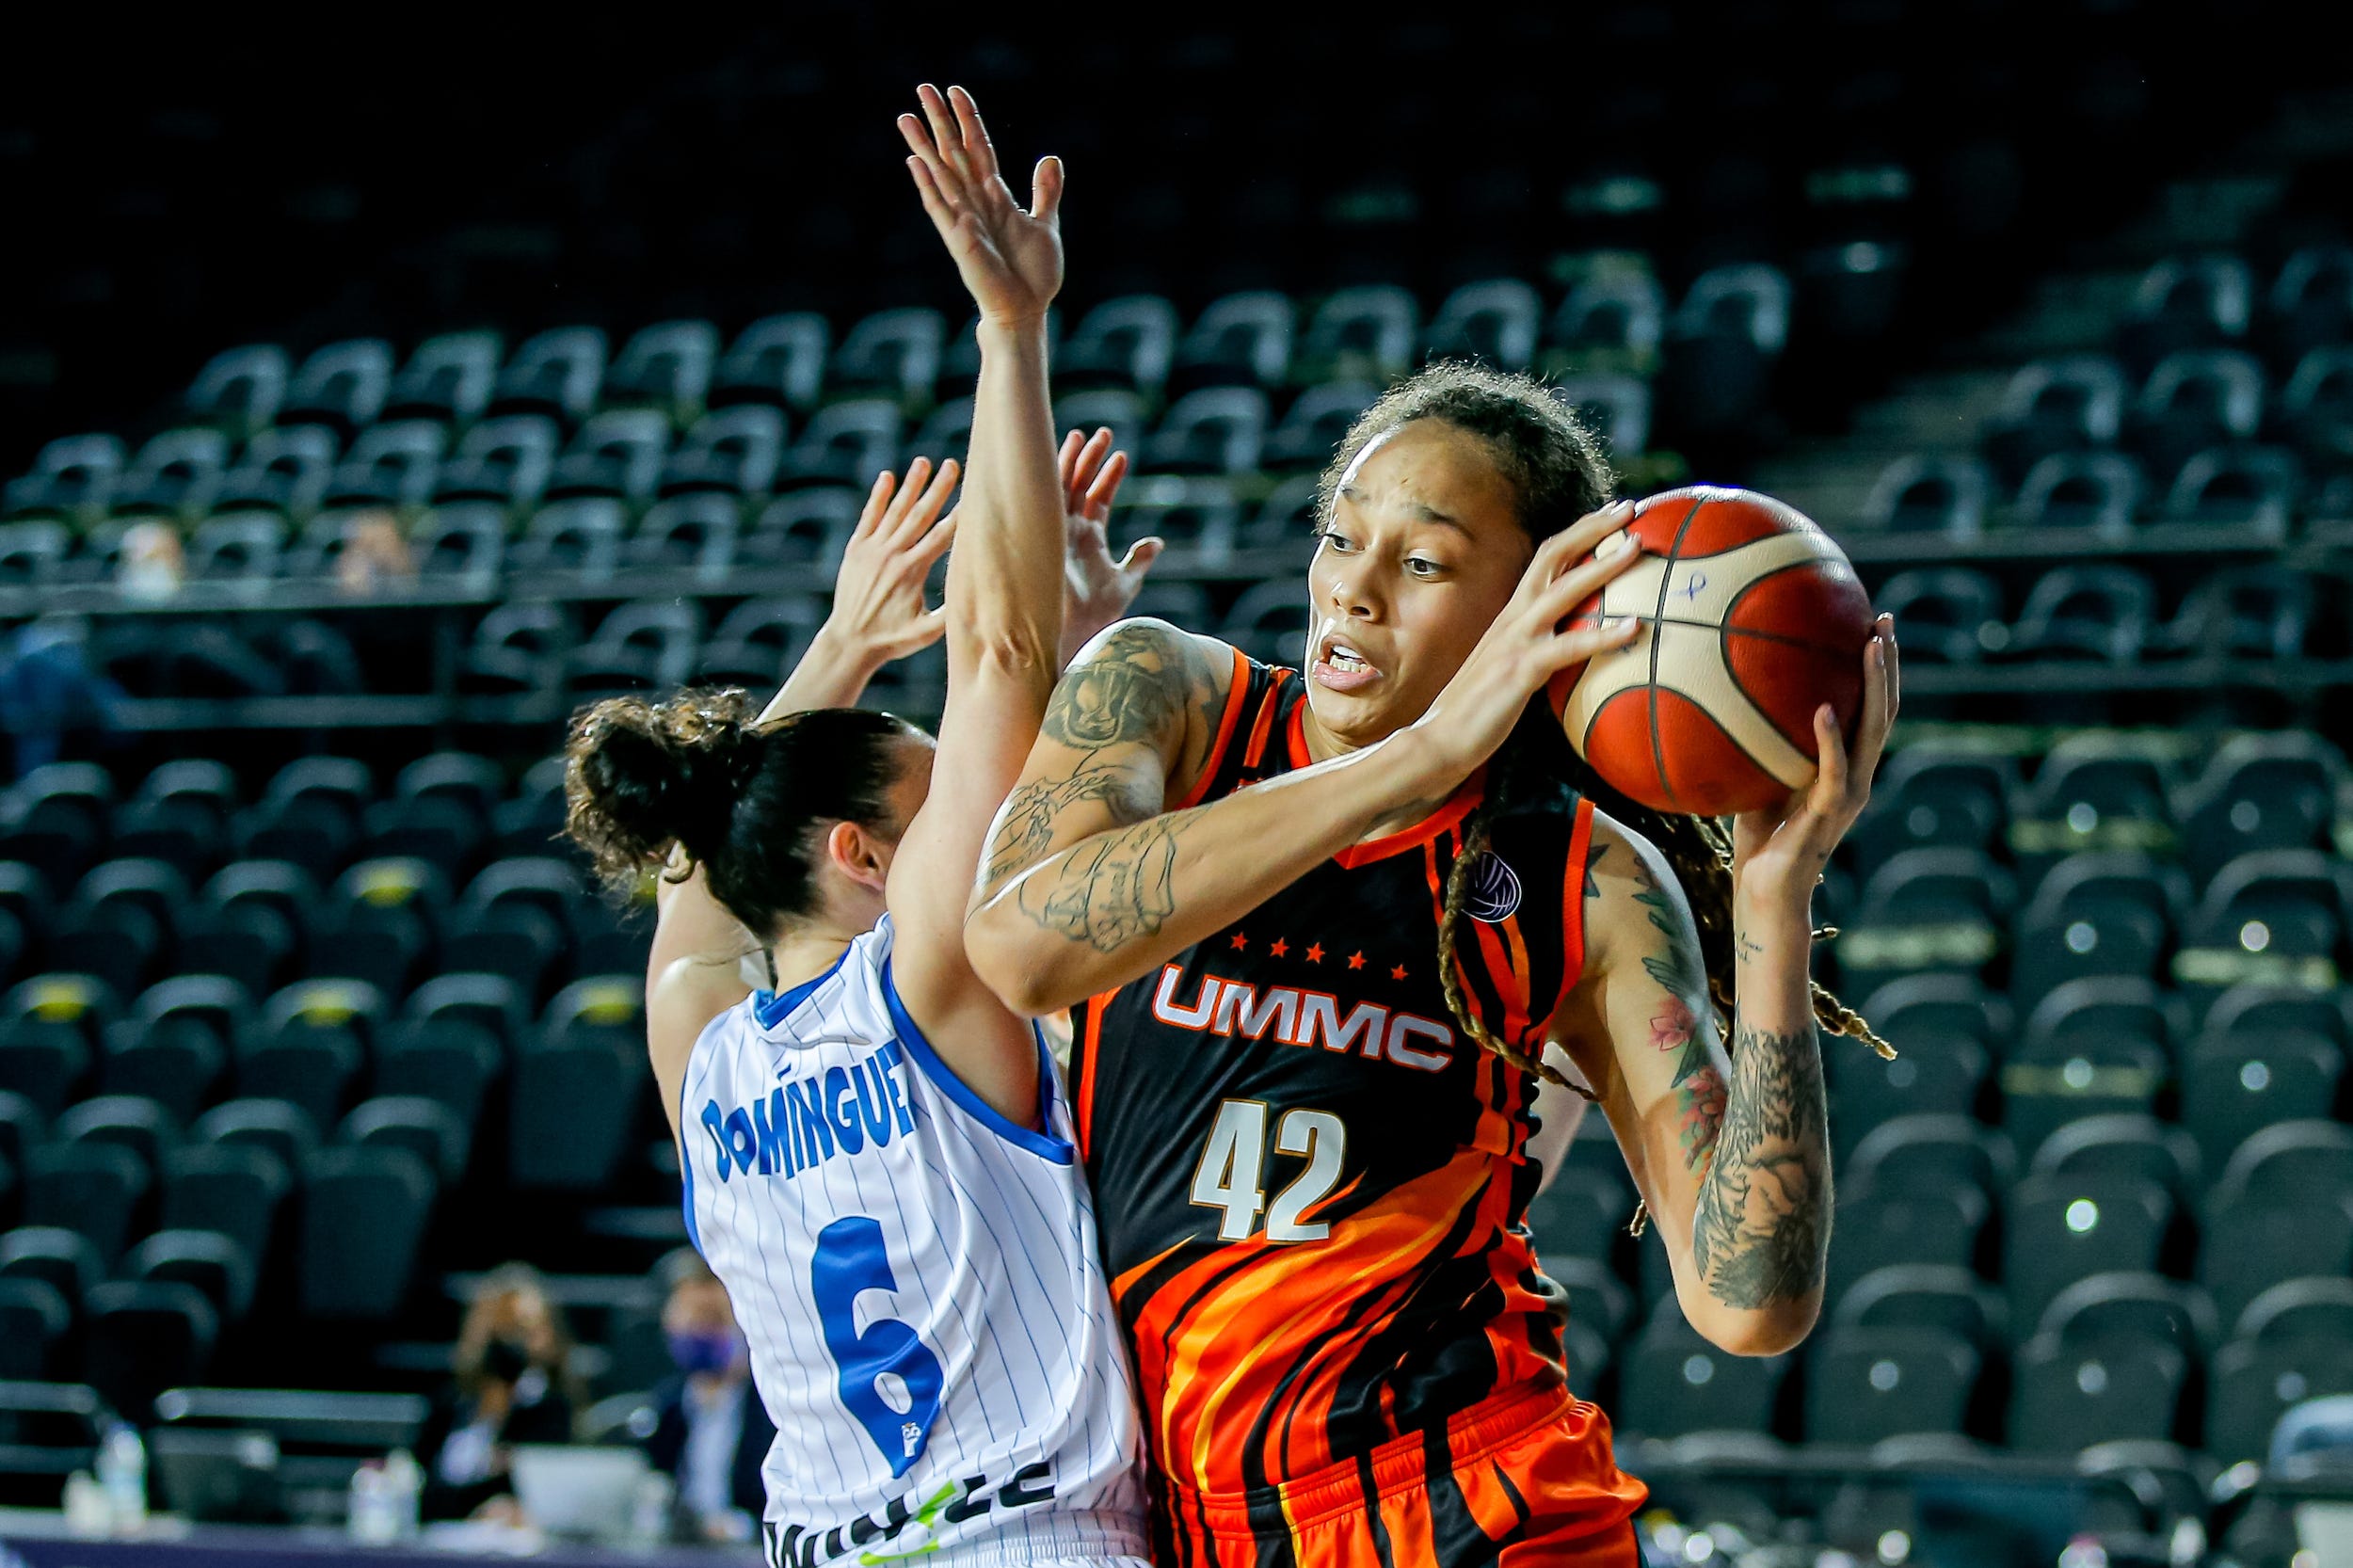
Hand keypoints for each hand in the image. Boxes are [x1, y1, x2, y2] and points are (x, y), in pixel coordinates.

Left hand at [822, 457, 961, 664]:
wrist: (849, 642)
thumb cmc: (891, 640)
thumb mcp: (926, 633)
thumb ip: (951, 615)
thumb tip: (980, 599)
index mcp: (912, 571)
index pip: (942, 536)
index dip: (960, 515)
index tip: (974, 495)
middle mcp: (892, 554)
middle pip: (920, 514)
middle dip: (938, 488)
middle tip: (953, 464)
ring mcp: (872, 549)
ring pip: (896, 511)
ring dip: (911, 485)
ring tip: (924, 462)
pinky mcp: (856, 550)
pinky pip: (869, 517)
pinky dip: (878, 497)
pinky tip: (887, 477)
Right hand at [899, 84, 1062, 325]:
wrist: (1025, 307)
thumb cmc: (1033, 273)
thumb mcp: (1045, 224)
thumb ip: (1045, 192)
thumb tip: (1049, 157)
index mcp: (995, 196)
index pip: (978, 148)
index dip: (969, 119)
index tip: (955, 91)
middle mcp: (975, 202)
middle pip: (954, 152)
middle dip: (940, 120)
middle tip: (923, 87)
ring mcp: (963, 219)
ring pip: (941, 173)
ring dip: (924, 145)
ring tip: (905, 116)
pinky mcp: (959, 240)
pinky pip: (940, 207)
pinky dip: (928, 185)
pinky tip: (915, 162)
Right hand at [1057, 427, 1155, 662]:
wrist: (1072, 633)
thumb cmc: (1097, 616)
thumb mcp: (1125, 583)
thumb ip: (1138, 560)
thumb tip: (1157, 542)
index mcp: (1088, 539)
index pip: (1097, 499)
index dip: (1109, 477)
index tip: (1122, 456)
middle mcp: (1069, 531)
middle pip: (1078, 485)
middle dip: (1090, 459)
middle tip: (1103, 433)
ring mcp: (1055, 531)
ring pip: (1063, 486)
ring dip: (1075, 460)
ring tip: (1087, 435)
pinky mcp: (1045, 535)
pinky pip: (1047, 498)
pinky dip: (1054, 475)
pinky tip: (1064, 453)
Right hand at [1402, 502, 1645, 787]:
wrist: (1437, 740)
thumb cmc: (1475, 711)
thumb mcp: (1506, 668)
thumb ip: (1532, 648)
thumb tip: (1566, 645)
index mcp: (1510, 616)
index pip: (1544, 560)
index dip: (1577, 533)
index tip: (1610, 516)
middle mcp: (1512, 618)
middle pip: (1553, 556)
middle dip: (1592, 528)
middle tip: (1629, 508)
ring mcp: (1516, 641)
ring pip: (1563, 590)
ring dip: (1603, 565)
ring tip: (1637, 548)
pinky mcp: (1521, 669)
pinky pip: (1569, 646)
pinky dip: (1605, 634)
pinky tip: (1635, 628)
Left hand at [1732, 612, 1900, 909]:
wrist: (1763, 890)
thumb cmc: (1759, 835)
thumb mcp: (1761, 774)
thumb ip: (1764, 740)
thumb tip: (1731, 691)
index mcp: (1847, 765)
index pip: (1872, 707)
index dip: (1878, 667)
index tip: (1872, 623)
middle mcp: (1858, 775)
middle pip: (1885, 708)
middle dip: (1887, 662)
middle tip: (1882, 619)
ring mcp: (1848, 794)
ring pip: (1873, 731)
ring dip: (1874, 686)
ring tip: (1871, 645)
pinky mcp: (1828, 813)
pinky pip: (1834, 770)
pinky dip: (1829, 738)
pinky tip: (1822, 708)